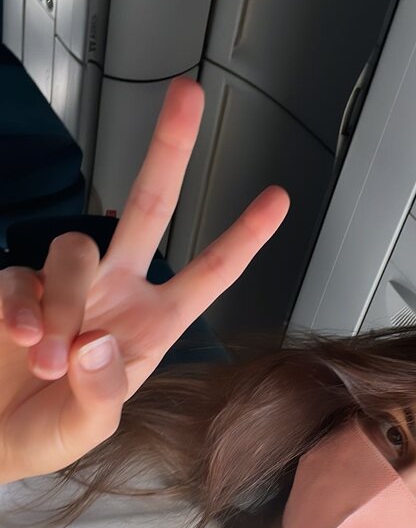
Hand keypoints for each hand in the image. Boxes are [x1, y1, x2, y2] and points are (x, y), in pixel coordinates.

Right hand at [0, 78, 289, 483]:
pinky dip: (23, 307)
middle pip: (147, 207)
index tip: (277, 198)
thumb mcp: (90, 428)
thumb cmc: (48, 433)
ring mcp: (64, 285)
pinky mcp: (14, 287)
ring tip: (50, 357)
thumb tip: (95, 344)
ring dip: (64, 303)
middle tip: (190, 94)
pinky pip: (21, 276)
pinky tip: (21, 337)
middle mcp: (114, 292)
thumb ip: (101, 390)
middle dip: (168, 151)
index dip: (241, 237)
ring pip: (74, 250)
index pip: (207, 274)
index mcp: (152, 324)